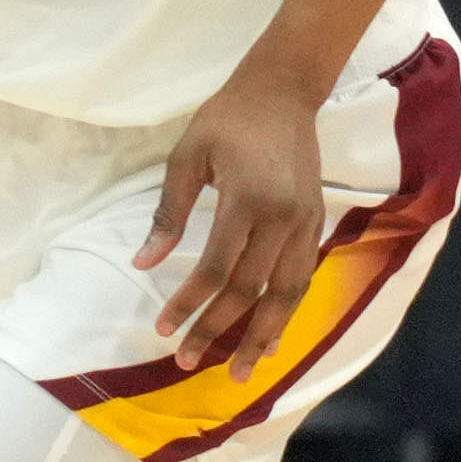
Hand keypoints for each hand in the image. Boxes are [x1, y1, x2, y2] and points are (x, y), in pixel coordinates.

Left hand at [134, 61, 331, 373]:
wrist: (284, 90)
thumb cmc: (227, 120)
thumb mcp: (187, 158)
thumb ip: (168, 214)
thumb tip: (144, 265)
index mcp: (247, 199)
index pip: (216, 268)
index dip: (189, 303)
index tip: (163, 329)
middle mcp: (282, 218)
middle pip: (250, 290)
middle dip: (217, 330)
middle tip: (188, 361)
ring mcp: (305, 223)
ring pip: (286, 294)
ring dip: (261, 336)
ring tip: (239, 370)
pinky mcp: (316, 223)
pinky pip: (301, 278)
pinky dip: (285, 312)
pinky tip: (269, 336)